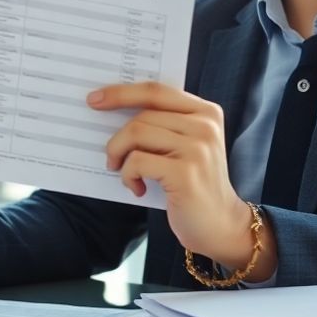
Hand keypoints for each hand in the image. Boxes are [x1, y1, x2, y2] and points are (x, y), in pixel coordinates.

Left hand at [90, 82, 272, 274]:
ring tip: (123, 172)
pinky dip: (128, 175)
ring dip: (119, 155)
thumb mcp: (186, 147)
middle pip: (142, 115)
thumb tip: (113, 110)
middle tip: (112, 158)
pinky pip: (137, 162)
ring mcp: (197, 148)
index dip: (121, 92)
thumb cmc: (194, 185)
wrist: (221, 225)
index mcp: (206, 112)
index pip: (156, 91)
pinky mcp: (185, 172)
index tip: (95, 99)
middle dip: (117, 138)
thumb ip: (163, 126)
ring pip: (136, 134)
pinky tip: (138, 188)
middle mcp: (205, 125)